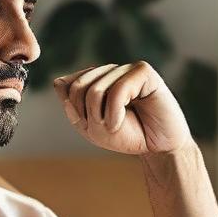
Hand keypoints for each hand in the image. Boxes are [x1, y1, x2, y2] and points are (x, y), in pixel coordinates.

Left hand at [52, 62, 192, 155]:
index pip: (65, 85)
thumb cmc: (128, 135)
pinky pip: (117, 90)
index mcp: (94, 80)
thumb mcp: (92, 129)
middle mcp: (109, 71)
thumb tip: (58, 82)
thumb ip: (73, 108)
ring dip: (102, 117)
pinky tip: (122, 122)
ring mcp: (126, 69)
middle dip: (87, 114)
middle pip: (78, 87)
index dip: (73, 110)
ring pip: (95, 89)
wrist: (159, 147)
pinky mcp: (144, 72)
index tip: (91, 124)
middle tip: (104, 127)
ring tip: (115, 126)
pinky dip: (115, 113)